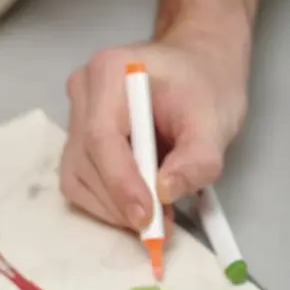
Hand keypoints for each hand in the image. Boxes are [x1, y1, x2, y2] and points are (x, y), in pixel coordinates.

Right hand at [60, 33, 247, 231]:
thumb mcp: (216, 120)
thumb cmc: (206, 85)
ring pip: (76, 176)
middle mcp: (83, 91)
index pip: (101, 136)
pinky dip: (105, 202)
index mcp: (111, 71)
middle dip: (119, 201)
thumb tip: (165, 192)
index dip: (120, 182)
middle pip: (86, 160)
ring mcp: (73, 115)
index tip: (147, 217)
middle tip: (159, 225)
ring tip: (153, 215)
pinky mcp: (74, 138)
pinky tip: (136, 204)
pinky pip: (78, 180)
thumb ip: (197, 158)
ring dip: (111, 207)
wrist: (196, 65)